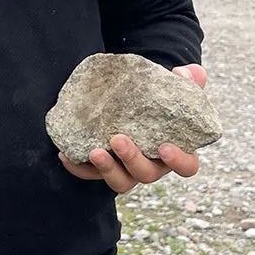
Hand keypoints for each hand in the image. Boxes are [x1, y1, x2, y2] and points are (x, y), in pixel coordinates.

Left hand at [58, 64, 206, 193]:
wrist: (135, 103)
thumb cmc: (160, 102)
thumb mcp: (175, 90)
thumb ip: (188, 81)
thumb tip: (187, 72)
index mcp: (174, 151)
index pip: (186, 166)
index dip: (178, 160)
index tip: (165, 147)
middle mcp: (152, 165)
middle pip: (146, 175)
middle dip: (132, 160)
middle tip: (118, 139)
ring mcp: (127, 169)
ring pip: (120, 182)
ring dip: (107, 169)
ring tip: (95, 152)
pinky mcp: (105, 167)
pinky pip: (91, 174)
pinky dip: (79, 168)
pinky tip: (66, 155)